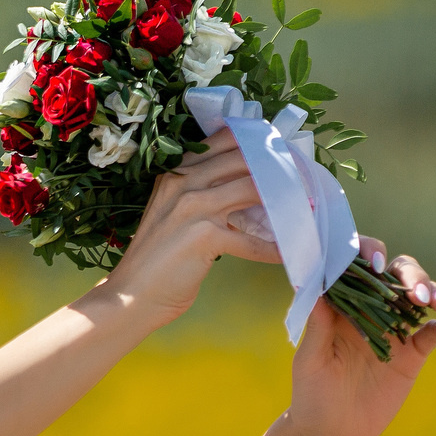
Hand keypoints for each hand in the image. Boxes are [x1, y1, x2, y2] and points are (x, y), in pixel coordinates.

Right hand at [100, 131, 284, 324]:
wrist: (131, 295)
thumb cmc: (155, 258)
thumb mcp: (173, 212)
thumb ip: (201, 194)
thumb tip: (247, 189)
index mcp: (176, 171)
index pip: (223, 141)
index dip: (256, 141)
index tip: (280, 148)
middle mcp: (184, 181)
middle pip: (243, 160)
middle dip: (277, 166)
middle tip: (303, 175)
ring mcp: (193, 207)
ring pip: (251, 191)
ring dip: (283, 200)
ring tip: (304, 206)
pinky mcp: (205, 236)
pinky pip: (251, 240)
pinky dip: (273, 248)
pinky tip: (290, 253)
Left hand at [281, 239, 435, 435]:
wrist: (331, 432)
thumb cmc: (312, 392)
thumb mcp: (311, 358)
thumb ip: (318, 325)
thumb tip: (317, 288)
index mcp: (344, 304)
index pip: (360, 267)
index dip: (370, 254)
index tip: (375, 263)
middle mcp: (371, 311)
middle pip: (397, 275)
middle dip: (410, 274)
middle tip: (415, 292)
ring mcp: (394, 331)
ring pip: (418, 299)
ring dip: (430, 292)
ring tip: (434, 303)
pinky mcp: (411, 356)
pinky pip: (430, 336)